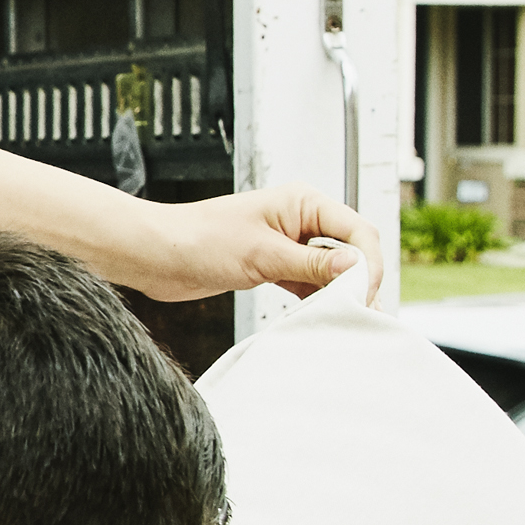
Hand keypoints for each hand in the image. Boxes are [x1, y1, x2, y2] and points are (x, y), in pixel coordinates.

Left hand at [141, 182, 382, 307]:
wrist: (156, 255)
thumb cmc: (200, 241)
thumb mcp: (263, 255)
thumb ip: (311, 264)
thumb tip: (355, 269)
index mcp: (303, 202)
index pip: (356, 230)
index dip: (368, 263)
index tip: (366, 294)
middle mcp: (300, 220)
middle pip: (349, 250)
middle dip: (359, 281)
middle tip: (364, 314)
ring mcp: (287, 244)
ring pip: (330, 270)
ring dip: (339, 293)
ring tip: (347, 321)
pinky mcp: (273, 266)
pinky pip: (308, 283)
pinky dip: (317, 299)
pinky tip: (322, 317)